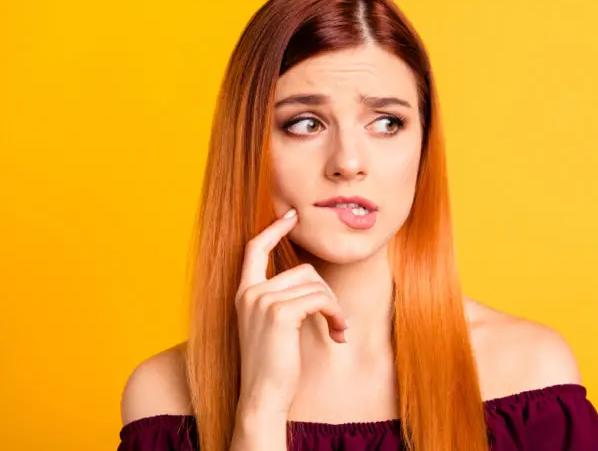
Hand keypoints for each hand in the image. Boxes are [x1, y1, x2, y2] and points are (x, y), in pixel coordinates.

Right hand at [234, 208, 348, 419]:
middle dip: (327, 294)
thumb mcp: (271, 327)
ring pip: (316, 285)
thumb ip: (280, 300)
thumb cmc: (272, 366)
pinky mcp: (280, 313)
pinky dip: (336, 314)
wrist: (262, 397)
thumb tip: (311, 278)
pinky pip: (321, 299)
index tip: (292, 216)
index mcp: (244, 294)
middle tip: (336, 321)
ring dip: (334, 307)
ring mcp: (262, 301)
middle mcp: (250, 293)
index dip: (273, 229)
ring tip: (337, 329)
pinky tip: (338, 333)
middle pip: (304, 270)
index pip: (254, 249)